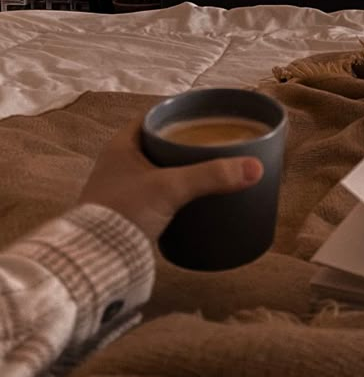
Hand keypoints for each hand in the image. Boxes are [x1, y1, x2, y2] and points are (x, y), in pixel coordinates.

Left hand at [79, 119, 262, 242]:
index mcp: (122, 144)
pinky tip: (194, 198)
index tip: (208, 117)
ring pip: (160, 168)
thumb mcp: (171, 189)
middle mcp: (119, 162)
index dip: (182, 115)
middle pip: (161, 143)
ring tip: (211, 170)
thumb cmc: (123, 213)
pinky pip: (158, 192)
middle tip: (216, 144)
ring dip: (182, 169)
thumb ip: (212, 176)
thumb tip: (255, 167)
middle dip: (187, 144)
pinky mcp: (129, 212)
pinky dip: (176, 191)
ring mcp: (123, 188)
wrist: (95, 261)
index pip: (156, 117)